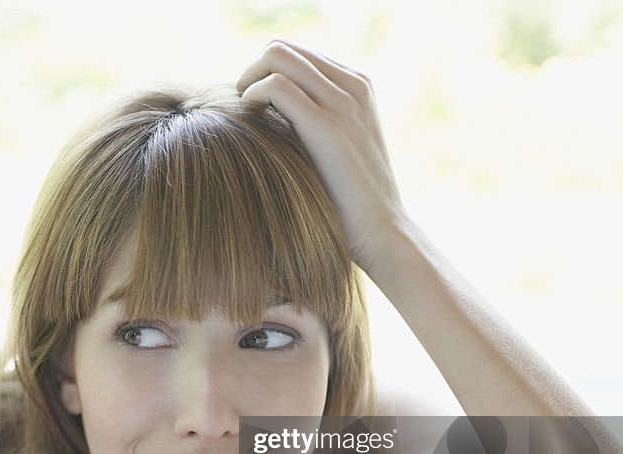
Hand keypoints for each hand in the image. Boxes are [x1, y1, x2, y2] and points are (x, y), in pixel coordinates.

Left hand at [236, 39, 408, 272]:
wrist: (381, 234)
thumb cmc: (349, 204)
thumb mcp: (333, 151)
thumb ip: (310, 122)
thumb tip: (264, 117)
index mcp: (356, 87)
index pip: (295, 53)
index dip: (263, 75)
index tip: (251, 110)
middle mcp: (352, 85)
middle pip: (281, 48)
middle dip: (250, 74)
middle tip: (241, 115)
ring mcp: (343, 102)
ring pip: (277, 56)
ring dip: (247, 82)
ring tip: (243, 120)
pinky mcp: (327, 126)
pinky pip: (277, 85)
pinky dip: (252, 98)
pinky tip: (248, 124)